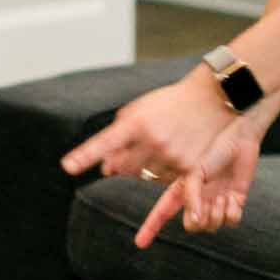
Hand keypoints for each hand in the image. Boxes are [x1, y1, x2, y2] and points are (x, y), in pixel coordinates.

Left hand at [61, 69, 236, 185]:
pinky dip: (162, 172)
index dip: (85, 155)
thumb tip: (105, 168)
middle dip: (121, 163)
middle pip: (122, 167)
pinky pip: (162, 180)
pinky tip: (171, 155)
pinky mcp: (188, 167)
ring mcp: (171, 155)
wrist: (211, 100)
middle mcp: (153, 140)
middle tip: (136, 148)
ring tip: (160, 145)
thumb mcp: (140, 109)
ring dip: (143, 167)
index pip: (105, 142)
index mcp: (137, 122)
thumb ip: (119, 135)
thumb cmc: (169, 104)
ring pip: (142, 176)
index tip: (68, 166)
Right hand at [134, 120, 262, 248]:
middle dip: (201, 221)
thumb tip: (194, 220)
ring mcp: (216, 202)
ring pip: (213, 227)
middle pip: (192, 226)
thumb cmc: (215, 149)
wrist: (241, 140)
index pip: (161, 213)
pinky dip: (233, 213)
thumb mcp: (195, 172)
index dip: (150, 229)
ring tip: (223, 197)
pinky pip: (232, 222)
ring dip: (219, 214)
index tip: (139, 243)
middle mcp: (198, 200)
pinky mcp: (234, 202)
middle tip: (209, 204)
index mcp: (182, 191)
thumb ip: (190, 197)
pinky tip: (233, 198)